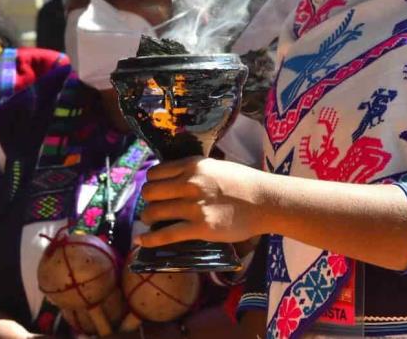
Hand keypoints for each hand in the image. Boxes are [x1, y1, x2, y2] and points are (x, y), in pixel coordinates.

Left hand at [137, 157, 268, 247]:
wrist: (265, 201)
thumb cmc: (244, 182)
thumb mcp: (216, 166)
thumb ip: (194, 170)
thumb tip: (175, 177)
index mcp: (192, 165)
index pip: (155, 173)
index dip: (151, 183)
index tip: (156, 191)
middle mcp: (189, 183)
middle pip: (150, 193)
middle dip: (148, 201)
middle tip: (154, 207)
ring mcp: (193, 206)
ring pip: (154, 213)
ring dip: (148, 219)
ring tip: (151, 223)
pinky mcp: (199, 228)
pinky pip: (166, 234)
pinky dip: (149, 239)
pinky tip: (141, 242)